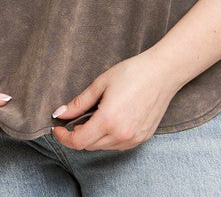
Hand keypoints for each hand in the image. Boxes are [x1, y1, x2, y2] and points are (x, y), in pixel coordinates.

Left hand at [51, 48, 177, 150]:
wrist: (162, 72)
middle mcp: (121, 135)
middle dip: (78, 134)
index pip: (78, 141)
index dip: (64, 137)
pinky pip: (118, 145)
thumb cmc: (132, 73)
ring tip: (95, 115)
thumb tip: (60, 114)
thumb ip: (79, 103)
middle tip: (75, 118)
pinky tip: (111, 120)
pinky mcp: (142, 138)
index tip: (58, 128)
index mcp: (108, 120)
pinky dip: (109, 137)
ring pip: (104, 147)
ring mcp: (133, 139)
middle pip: (89, 145)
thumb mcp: (101, 83)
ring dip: (93, 136)